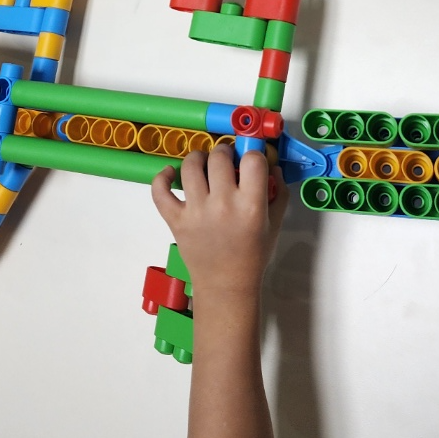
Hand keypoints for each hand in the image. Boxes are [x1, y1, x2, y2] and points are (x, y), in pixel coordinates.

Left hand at [151, 144, 288, 299]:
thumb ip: (278, 191)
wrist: (226, 285)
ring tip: (203, 163)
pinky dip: (161, 177)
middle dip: (225, 151)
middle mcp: (222, 204)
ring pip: (190, 166)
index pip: (252, 160)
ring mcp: (196, 212)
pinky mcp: (175, 220)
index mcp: (250, 206)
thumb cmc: (253, 254)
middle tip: (227, 160)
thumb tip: (271, 165)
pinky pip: (160, 191)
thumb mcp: (274, 223)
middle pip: (219, 157)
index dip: (253, 155)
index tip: (250, 160)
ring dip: (198, 157)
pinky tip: (170, 173)